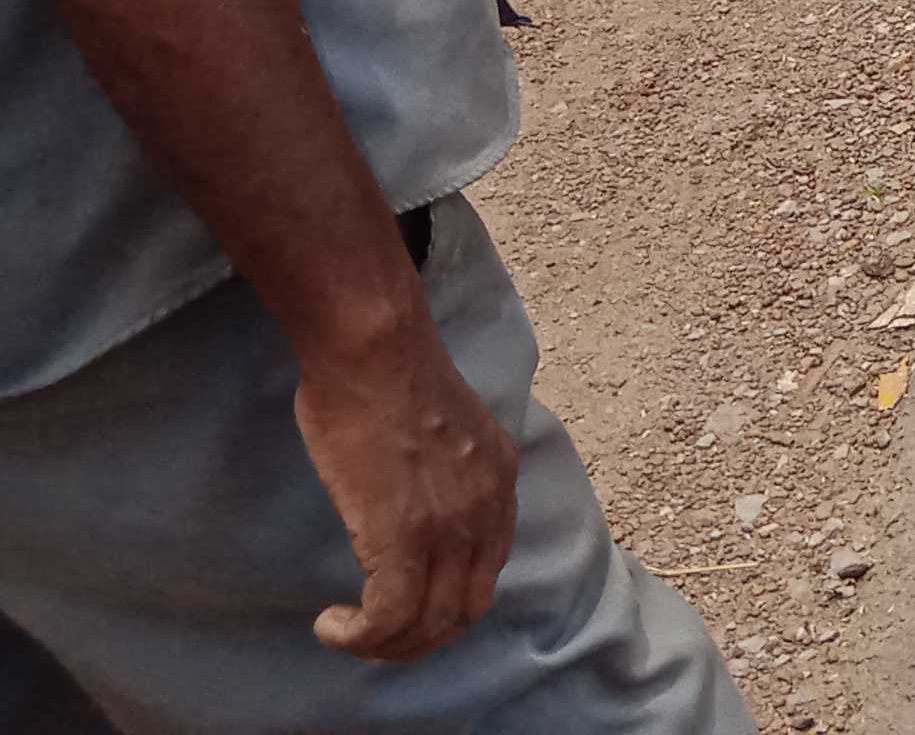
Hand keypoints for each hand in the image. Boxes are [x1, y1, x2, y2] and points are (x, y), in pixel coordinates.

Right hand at [293, 315, 519, 661]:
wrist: (374, 352)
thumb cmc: (390, 376)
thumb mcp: (445, 429)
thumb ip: (446, 470)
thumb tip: (418, 499)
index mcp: (500, 479)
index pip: (488, 569)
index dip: (446, 601)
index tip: (405, 605)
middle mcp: (488, 508)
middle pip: (466, 609)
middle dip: (420, 638)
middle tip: (373, 637)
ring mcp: (451, 526)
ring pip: (431, 623)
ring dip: (386, 646)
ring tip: (348, 634)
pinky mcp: (404, 537)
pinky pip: (392, 616)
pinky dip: (360, 636)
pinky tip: (331, 624)